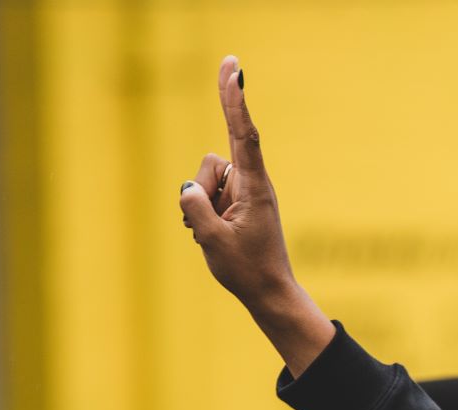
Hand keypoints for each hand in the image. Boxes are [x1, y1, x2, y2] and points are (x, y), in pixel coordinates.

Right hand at [178, 56, 333, 374]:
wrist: (268, 293)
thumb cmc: (246, 270)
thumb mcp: (213, 241)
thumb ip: (196, 209)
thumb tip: (189, 189)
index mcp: (254, 188)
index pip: (243, 134)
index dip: (234, 100)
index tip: (233, 69)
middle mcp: (252, 184)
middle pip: (212, 164)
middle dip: (203, 190)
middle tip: (219, 216)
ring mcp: (244, 193)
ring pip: (206, 181)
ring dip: (202, 206)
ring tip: (218, 235)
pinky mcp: (238, 203)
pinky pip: (208, 196)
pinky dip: (204, 213)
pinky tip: (215, 236)